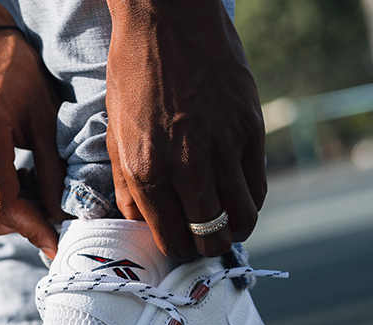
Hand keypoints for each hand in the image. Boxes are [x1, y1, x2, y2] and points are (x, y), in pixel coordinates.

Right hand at [0, 29, 64, 257]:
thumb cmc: (9, 68)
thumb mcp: (43, 114)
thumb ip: (52, 168)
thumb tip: (61, 212)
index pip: (5, 208)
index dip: (34, 230)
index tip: (57, 244)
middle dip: (27, 223)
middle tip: (53, 207)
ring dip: (15, 211)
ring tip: (37, 184)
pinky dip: (1, 199)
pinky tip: (18, 176)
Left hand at [105, 0, 266, 258]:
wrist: (167, 18)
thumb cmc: (134, 77)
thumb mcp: (115, 135)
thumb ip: (127, 187)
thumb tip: (141, 225)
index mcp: (147, 169)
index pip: (171, 240)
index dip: (176, 251)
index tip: (178, 245)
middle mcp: (187, 164)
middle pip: (210, 238)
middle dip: (205, 248)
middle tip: (202, 240)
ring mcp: (224, 147)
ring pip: (242, 220)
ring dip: (232, 230)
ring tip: (222, 222)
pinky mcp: (251, 128)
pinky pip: (258, 187)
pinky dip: (249, 202)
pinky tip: (236, 195)